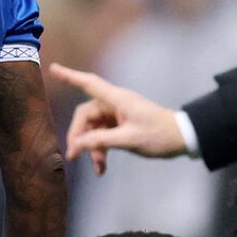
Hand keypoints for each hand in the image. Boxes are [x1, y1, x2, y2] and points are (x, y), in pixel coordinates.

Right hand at [49, 63, 187, 172]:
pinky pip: (104, 136)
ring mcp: (119, 115)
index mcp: (118, 99)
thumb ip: (101, 141)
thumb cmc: (160, 135)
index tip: (53, 68)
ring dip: (92, 148)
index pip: (89, 84)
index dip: (70, 76)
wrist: (184, 139)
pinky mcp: (122, 126)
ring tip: (97, 168)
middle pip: (86, 116)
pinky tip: (101, 168)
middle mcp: (116, 104)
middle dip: (79, 136)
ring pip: (94, 129)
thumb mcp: (129, 139)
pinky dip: (101, 150)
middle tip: (74, 156)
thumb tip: (78, 143)